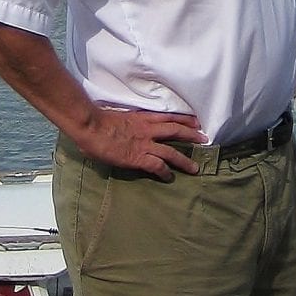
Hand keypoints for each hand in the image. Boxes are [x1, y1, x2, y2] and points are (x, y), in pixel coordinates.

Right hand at [76, 102, 203, 176]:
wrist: (91, 127)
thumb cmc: (98, 122)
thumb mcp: (118, 118)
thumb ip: (126, 124)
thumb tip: (124, 132)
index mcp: (142, 118)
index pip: (168, 117)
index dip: (183, 119)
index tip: (195, 121)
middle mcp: (147, 129)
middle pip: (176, 130)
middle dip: (192, 135)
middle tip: (204, 139)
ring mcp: (144, 144)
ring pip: (172, 151)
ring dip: (185, 160)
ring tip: (195, 167)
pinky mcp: (138, 157)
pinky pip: (157, 166)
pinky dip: (165, 172)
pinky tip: (169, 178)